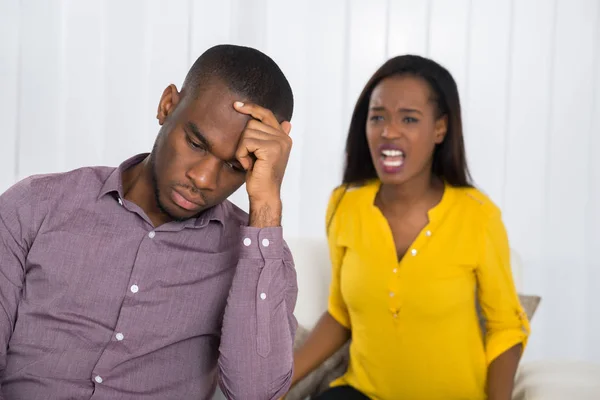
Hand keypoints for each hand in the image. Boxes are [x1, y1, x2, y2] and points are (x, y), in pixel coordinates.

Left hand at [233, 101, 291, 226]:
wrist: (265, 194)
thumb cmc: (262, 176)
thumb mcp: (267, 153)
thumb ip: (273, 136)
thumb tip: (287, 122)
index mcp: (284, 137)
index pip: (266, 114)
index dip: (252, 108)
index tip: (237, 105)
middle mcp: (284, 137)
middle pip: (252, 124)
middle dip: (244, 141)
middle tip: (249, 158)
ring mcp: (278, 142)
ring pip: (247, 132)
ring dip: (242, 149)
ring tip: (249, 162)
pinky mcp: (270, 149)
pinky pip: (246, 142)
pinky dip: (241, 154)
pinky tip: (248, 165)